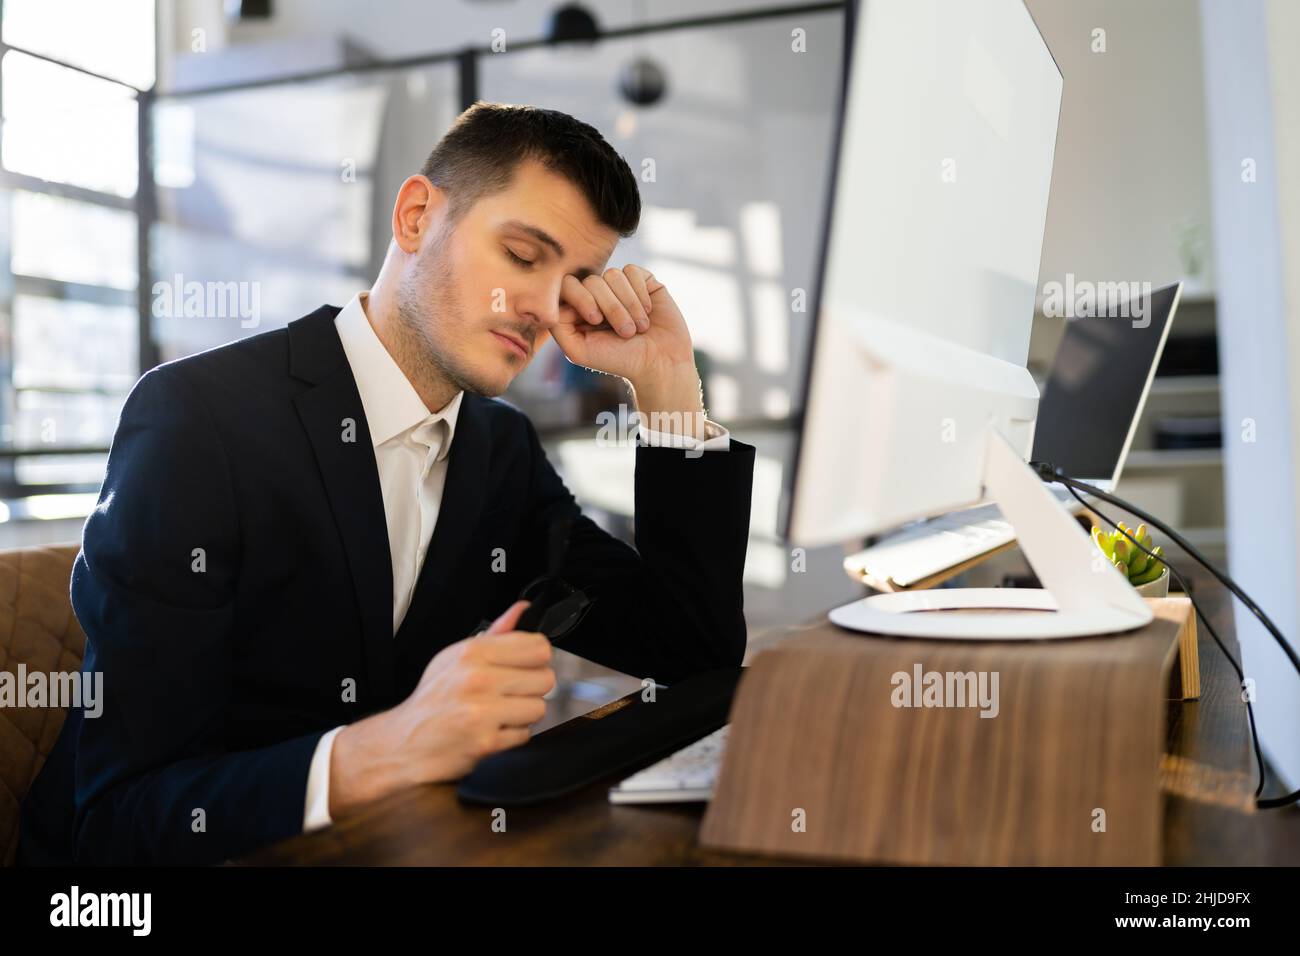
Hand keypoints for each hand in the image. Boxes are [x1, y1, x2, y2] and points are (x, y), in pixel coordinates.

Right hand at [328, 600, 554, 816]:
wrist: (403, 742)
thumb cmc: (433, 699)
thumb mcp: (456, 657)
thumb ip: (496, 634)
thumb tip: (523, 609)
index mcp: (473, 652)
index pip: (538, 647)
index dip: (537, 659)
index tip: (525, 666)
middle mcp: (478, 678)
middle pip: (545, 678)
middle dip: (532, 688)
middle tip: (510, 693)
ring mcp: (482, 712)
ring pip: (539, 708)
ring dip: (523, 714)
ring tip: (500, 713)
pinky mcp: (485, 742)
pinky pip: (525, 735)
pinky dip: (512, 736)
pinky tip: (492, 730)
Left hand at [553, 265, 696, 389]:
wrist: (660, 362)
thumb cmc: (619, 360)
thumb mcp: (578, 350)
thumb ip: (558, 325)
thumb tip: (554, 299)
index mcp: (579, 309)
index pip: (567, 285)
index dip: (581, 298)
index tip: (595, 320)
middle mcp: (598, 294)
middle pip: (592, 280)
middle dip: (610, 308)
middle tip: (626, 333)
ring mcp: (620, 286)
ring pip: (613, 275)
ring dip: (628, 305)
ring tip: (639, 328)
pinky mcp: (642, 281)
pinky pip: (632, 271)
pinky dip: (639, 294)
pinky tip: (648, 312)